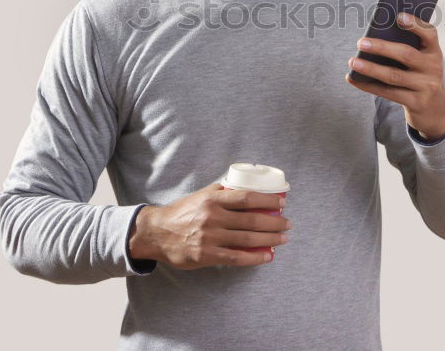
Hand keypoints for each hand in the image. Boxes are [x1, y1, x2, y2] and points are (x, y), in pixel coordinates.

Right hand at [129, 181, 290, 269]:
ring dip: (270, 239)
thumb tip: (246, 188)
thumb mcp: (200, 196)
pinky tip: (268, 255)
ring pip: (247, 239)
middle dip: (274, 222)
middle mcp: (212, 217)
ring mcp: (210, 237)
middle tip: (287, 223)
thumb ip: (221, 192)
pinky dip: (255, 257)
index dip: (267, 201)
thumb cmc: (182, 213)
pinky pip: (236, 257)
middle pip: (251, 220)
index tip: (281, 203)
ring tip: (283, 238)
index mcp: (212, 200)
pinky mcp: (207, 255)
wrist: (157, 233)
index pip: (246, 198)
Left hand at [345, 12, 444, 140]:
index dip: (415, 24)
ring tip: (352, 61)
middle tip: (361, 42)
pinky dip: (368, 85)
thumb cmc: (420, 75)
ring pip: (393, 76)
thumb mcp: (421, 60)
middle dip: (382, 47)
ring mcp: (425, 87)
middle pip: (406, 54)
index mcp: (434, 52)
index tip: (399, 16)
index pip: (430, 34)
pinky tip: (354, 78)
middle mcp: (433, 68)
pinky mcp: (415, 103)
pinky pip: (388, 93)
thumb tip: (374, 37)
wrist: (436, 108)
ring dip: (370, 68)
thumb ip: (407, 47)